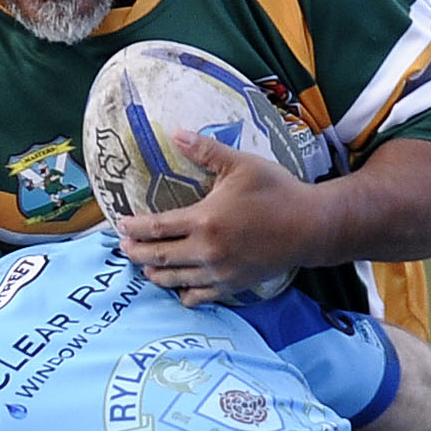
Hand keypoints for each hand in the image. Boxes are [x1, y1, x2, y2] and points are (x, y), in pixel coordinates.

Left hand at [115, 130, 332, 307]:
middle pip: (157, 257)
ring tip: (144, 265)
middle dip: (135, 252)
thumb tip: (176, 133)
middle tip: (123, 247)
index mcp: (205, 220)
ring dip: (153, 274)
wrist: (310, 226)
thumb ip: (206, 151)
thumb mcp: (241, 164)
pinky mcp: (231, 285)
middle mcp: (207, 251)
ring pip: (173, 280)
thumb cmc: (276, 191)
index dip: (133, 227)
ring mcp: (218, 272)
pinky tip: (177, 286)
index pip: (156, 227)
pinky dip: (182, 293)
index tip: (120, 224)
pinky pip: (197, 297)